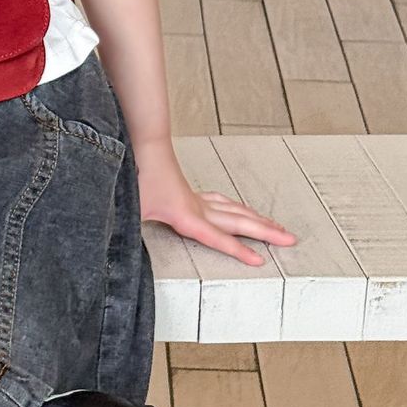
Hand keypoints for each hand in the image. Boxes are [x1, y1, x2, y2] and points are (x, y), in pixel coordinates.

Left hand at [136, 147, 296, 269]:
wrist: (138, 145)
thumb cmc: (133, 177)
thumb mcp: (128, 210)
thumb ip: (128, 230)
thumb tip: (114, 245)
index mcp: (184, 215)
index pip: (218, 238)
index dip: (239, 251)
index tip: (260, 261)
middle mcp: (196, 207)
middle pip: (239, 221)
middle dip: (267, 232)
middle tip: (291, 239)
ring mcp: (195, 198)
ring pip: (234, 209)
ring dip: (258, 219)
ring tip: (277, 227)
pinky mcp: (189, 192)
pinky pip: (222, 202)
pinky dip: (238, 208)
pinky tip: (240, 210)